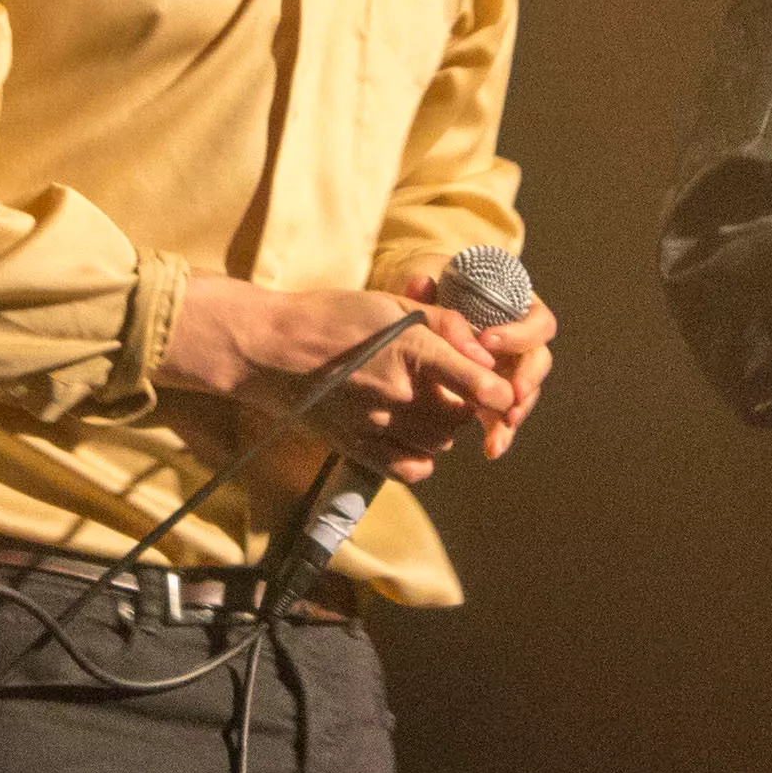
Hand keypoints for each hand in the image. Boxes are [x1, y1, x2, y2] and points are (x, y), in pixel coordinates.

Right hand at [156, 276, 512, 480]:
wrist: (268, 351)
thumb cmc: (328, 317)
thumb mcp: (388, 303)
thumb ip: (442, 325)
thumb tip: (484, 352)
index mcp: (408, 350)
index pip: (475, 383)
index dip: (497, 391)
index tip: (503, 393)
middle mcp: (397, 394)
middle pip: (460, 416)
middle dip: (465, 403)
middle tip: (449, 385)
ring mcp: (377, 426)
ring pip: (440, 443)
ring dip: (443, 428)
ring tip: (424, 405)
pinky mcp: (359, 449)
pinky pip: (412, 469)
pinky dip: (422, 457)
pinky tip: (410, 435)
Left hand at [385, 253, 556, 459]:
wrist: (422, 333)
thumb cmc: (432, 305)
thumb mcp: (428, 295)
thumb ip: (426, 291)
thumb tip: (424, 282)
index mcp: (516, 311)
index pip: (538, 321)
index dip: (519, 332)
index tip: (488, 340)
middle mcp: (521, 343)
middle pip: (540, 360)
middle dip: (528, 379)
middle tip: (511, 394)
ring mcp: (511, 372)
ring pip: (526, 393)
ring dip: (518, 410)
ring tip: (504, 425)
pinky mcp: (496, 399)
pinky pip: (506, 417)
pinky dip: (500, 433)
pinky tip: (490, 449)